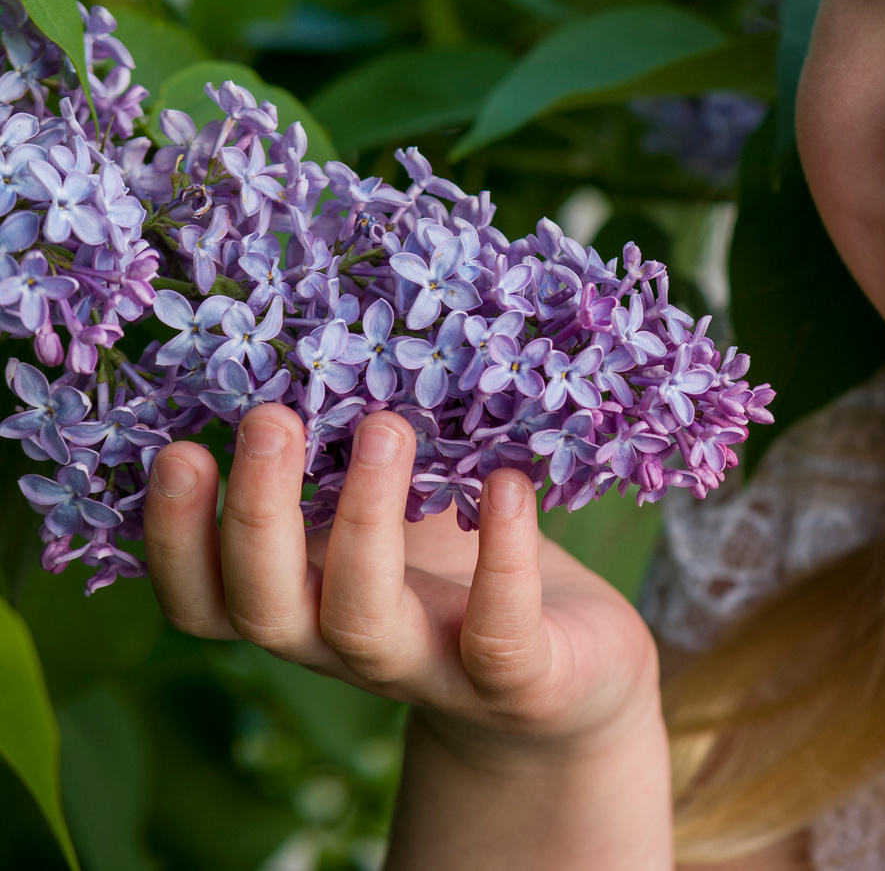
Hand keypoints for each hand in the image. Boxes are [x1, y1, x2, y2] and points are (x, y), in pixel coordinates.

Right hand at [143, 402, 662, 761]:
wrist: (574, 670)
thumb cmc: (468, 569)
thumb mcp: (403, 507)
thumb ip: (356, 456)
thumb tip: (329, 334)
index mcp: (302, 603)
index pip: (205, 596)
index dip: (177, 537)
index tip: (177, 449)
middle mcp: (343, 647)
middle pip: (264, 606)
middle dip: (257, 512)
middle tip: (268, 417)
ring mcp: (426, 670)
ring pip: (363, 619)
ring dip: (365, 520)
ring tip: (385, 425)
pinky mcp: (514, 684)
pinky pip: (497, 636)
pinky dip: (502, 557)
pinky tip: (506, 483)